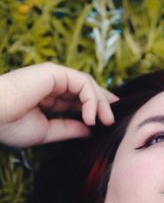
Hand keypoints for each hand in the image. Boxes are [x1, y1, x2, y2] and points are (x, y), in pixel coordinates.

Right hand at [0, 62, 118, 147]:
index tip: (106, 120)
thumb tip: (89, 129)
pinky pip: (82, 83)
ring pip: (87, 85)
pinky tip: (91, 117)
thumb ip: (69, 128)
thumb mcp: (47, 130)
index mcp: (48, 95)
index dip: (94, 108)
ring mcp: (54, 76)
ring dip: (101, 103)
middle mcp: (52, 83)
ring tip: (106, 121)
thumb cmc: (10, 124)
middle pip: (86, 90)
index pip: (77, 99)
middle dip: (103, 103)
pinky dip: (91, 99)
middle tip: (113, 119)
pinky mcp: (55, 72)